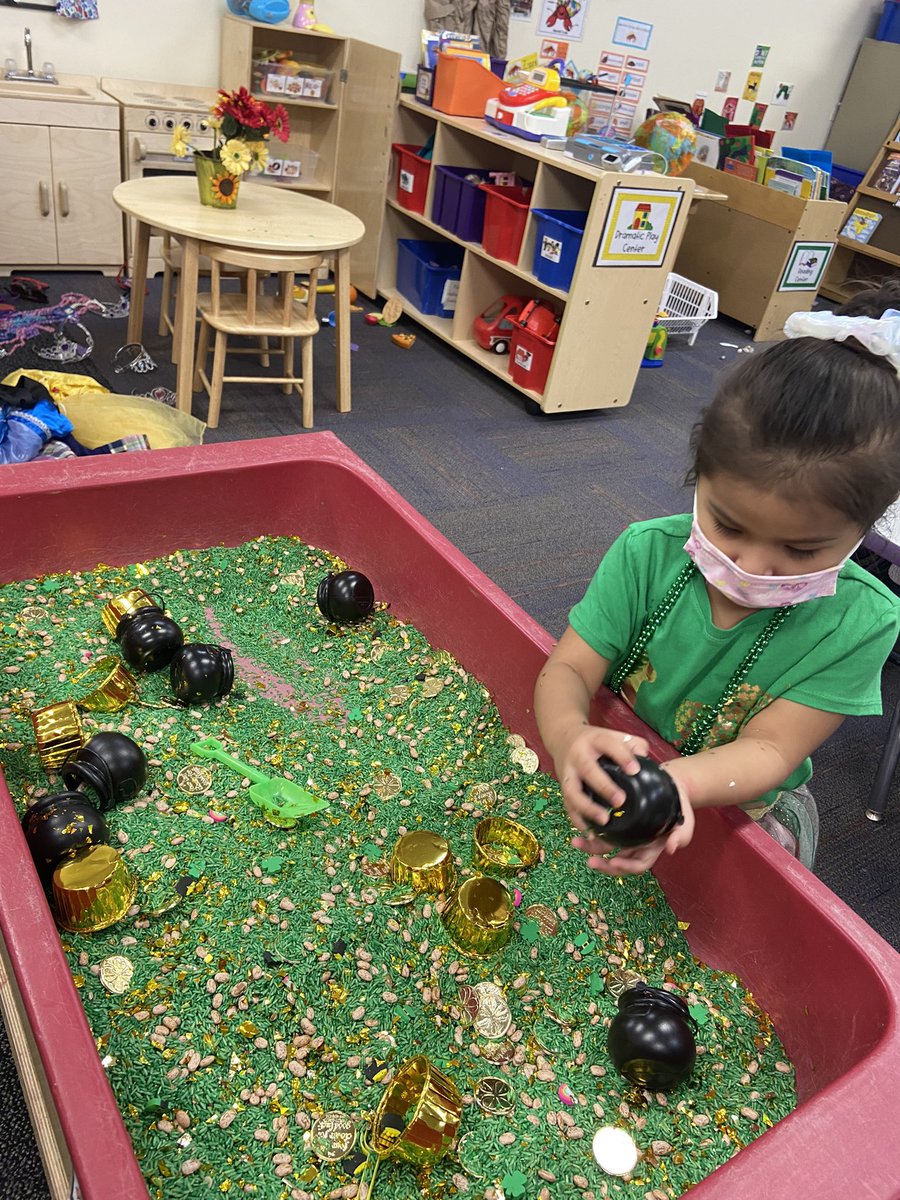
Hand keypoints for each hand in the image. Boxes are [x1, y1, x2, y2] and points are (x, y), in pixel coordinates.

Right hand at [553, 725, 649, 833]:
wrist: (563, 737)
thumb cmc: (596, 741)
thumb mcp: (613, 735)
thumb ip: (633, 745)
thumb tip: (645, 760)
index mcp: (594, 740)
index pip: (608, 745)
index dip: (622, 757)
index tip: (635, 770)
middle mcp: (578, 756)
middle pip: (588, 770)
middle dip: (603, 786)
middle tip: (621, 800)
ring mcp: (568, 773)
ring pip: (572, 792)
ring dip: (587, 807)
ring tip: (605, 821)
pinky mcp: (563, 788)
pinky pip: (568, 806)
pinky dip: (578, 820)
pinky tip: (591, 832)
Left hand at [571, 776, 694, 875]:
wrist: (670, 784)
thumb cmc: (679, 805)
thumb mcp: (686, 820)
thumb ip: (682, 835)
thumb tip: (672, 848)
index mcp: (652, 848)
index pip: (637, 865)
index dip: (625, 867)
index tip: (613, 861)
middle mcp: (637, 845)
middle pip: (618, 861)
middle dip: (603, 864)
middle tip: (589, 861)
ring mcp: (627, 834)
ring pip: (606, 846)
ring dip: (591, 847)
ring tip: (576, 841)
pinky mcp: (619, 821)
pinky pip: (604, 830)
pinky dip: (593, 831)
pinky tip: (583, 824)